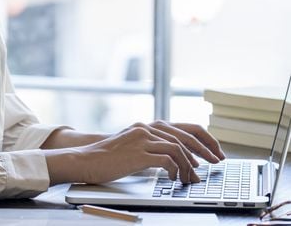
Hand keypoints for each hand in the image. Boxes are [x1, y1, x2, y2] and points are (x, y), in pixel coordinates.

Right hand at [44, 121, 225, 184]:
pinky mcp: (139, 153)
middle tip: (216, 163)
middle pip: (187, 136)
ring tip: (192, 178)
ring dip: (190, 165)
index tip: (215, 152)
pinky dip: (176, 170)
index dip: (205, 139)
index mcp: (149, 125)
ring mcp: (143, 139)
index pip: (187, 126)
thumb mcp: (134, 146)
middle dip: (206, 151)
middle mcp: (148, 128)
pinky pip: (168, 160)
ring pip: (179, 149)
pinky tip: (175, 178)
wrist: (87, 159)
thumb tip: (179, 159)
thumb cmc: (108, 157)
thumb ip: (153, 146)